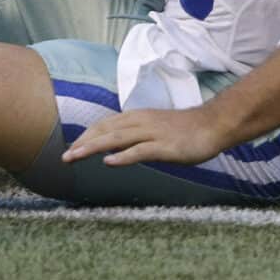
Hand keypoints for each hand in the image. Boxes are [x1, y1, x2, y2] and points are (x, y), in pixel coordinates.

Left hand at [62, 106, 233, 166]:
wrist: (214, 124)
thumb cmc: (187, 129)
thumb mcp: (156, 128)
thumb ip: (136, 135)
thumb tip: (115, 146)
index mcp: (139, 117)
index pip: (106, 124)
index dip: (88, 135)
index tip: (72, 147)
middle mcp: (142, 122)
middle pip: (106, 130)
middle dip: (83, 142)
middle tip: (65, 156)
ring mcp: (153, 133)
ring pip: (117, 138)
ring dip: (93, 147)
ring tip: (75, 156)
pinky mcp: (165, 146)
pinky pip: (140, 151)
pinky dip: (123, 156)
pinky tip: (110, 162)